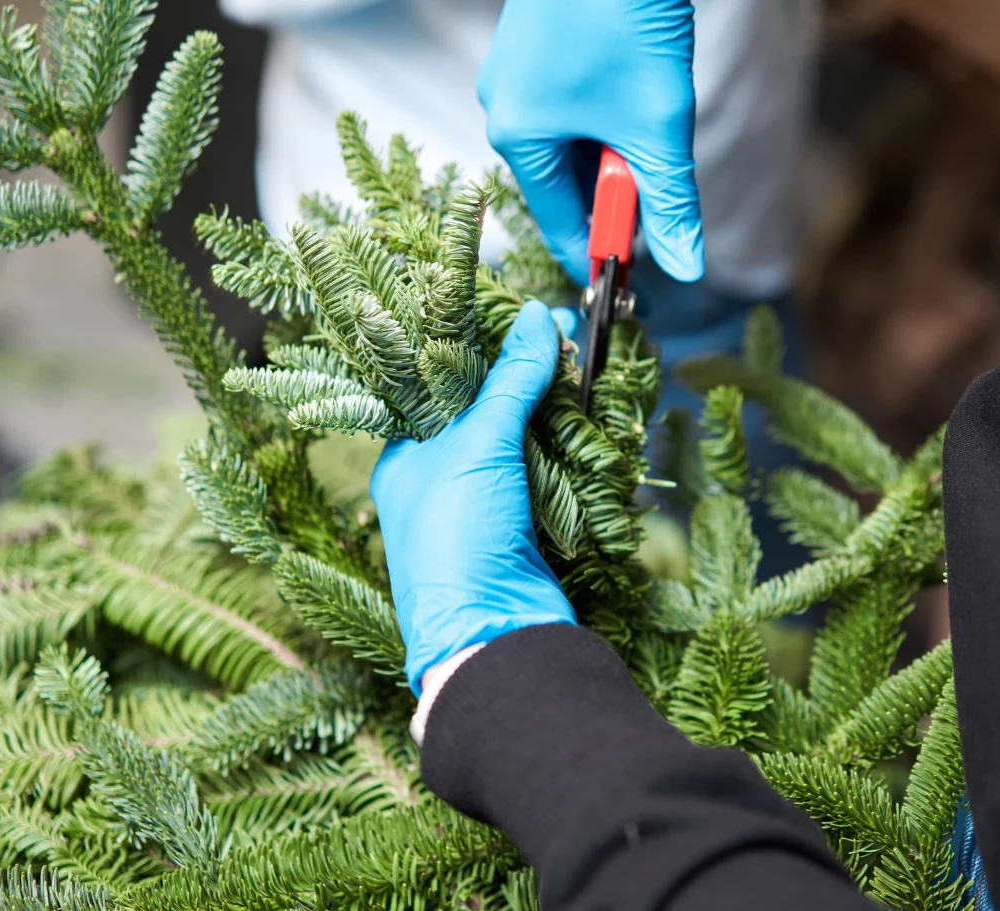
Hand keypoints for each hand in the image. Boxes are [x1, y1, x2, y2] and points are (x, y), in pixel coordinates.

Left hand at [371, 302, 579, 694]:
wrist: (493, 636)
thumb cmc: (457, 538)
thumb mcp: (477, 446)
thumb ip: (510, 380)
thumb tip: (539, 316)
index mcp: (406, 455)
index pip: (437, 382)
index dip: (477, 345)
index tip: (517, 312)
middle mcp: (441, 478)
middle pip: (486, 407)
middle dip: (524, 372)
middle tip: (563, 331)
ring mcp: (486, 505)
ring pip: (523, 439)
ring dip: (553, 407)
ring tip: (582, 361)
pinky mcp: (526, 528)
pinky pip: (550, 474)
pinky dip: (570, 448)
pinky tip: (592, 415)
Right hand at [477, 0, 702, 286]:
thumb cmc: (627, 22)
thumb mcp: (658, 128)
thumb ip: (671, 205)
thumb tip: (685, 267)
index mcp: (517, 137)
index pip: (559, 223)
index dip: (602, 254)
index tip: (636, 281)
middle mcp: (504, 107)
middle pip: (566, 184)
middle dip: (617, 197)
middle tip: (663, 203)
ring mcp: (516, 74)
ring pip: (572, 145)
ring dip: (616, 155)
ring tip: (655, 135)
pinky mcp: (536, 47)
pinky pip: (569, 108)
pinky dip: (606, 121)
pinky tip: (639, 105)